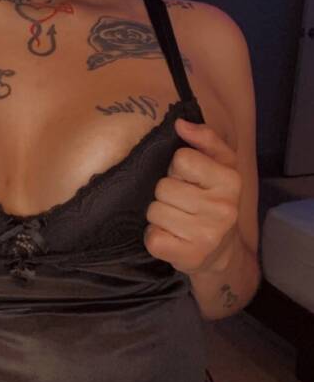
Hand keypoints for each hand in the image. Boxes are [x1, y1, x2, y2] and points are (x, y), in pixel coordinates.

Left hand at [143, 118, 241, 274]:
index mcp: (230, 181)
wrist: (221, 251)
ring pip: (154, 211)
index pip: (181, 159)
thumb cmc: (214, 199)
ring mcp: (207, 236)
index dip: (177, 168)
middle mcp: (222, 209)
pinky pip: (152, 238)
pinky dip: (155, 236)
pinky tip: (171, 236)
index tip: (188, 179)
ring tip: (176, 219)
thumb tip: (180, 124)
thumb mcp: (220, 164)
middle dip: (166, 193)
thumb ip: (204, 139)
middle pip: (163, 186)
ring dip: (159, 215)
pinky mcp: (189, 257)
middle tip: (181, 203)